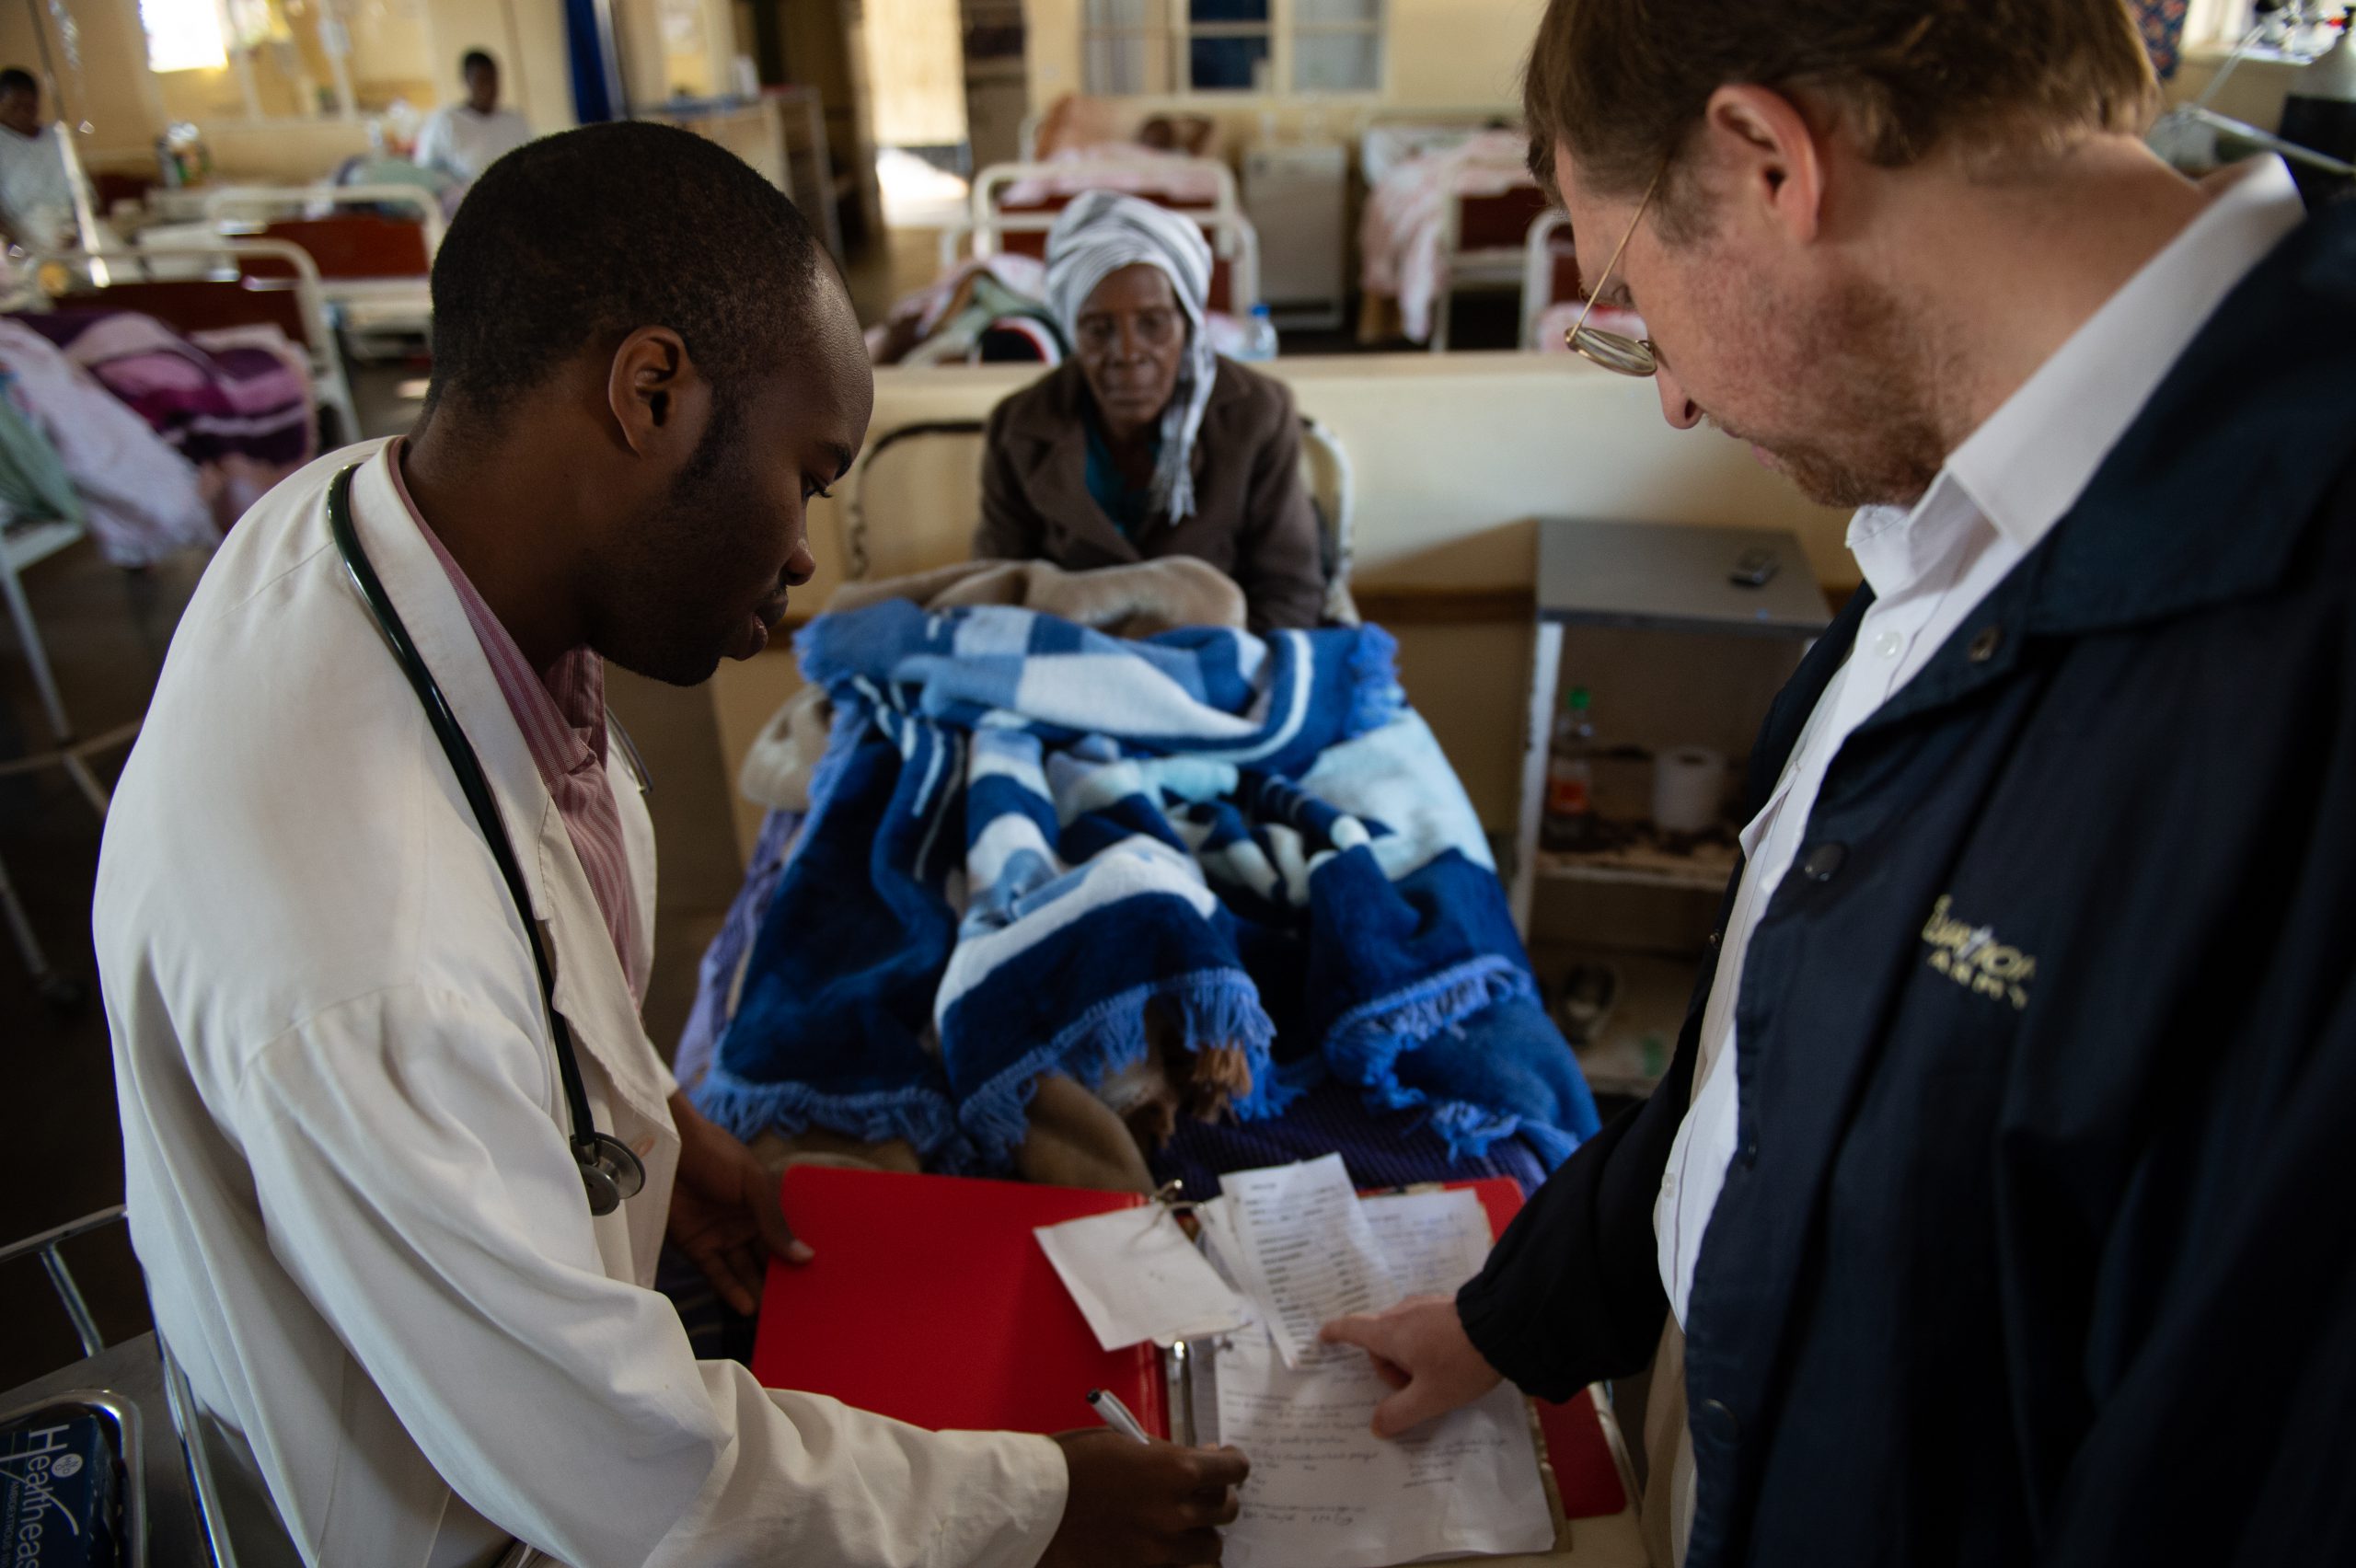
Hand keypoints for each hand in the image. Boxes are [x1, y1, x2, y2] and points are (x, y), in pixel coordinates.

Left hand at [666, 1091, 810, 1314]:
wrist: (667, 1148)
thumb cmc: (717, 1156)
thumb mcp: (754, 1185)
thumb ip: (775, 1223)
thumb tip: (806, 1258)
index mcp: (764, 1203)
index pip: (786, 1235)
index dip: (799, 1256)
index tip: (819, 1281)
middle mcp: (745, 1223)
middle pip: (766, 1257)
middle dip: (781, 1279)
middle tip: (801, 1306)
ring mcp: (721, 1236)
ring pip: (744, 1270)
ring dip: (758, 1290)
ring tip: (776, 1315)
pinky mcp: (697, 1248)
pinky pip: (718, 1274)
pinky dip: (732, 1291)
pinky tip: (748, 1308)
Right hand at [1040, 1430, 1248, 1566]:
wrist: (1034, 1504)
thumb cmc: (1073, 1464)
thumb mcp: (1125, 1443)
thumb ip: (1166, 1454)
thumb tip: (1200, 1458)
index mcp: (1176, 1470)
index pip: (1234, 1469)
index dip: (1233, 1463)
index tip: (1228, 1462)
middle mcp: (1176, 1513)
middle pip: (1226, 1510)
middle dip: (1218, 1498)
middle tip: (1205, 1492)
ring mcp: (1160, 1550)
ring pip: (1210, 1548)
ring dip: (1202, 1534)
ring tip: (1185, 1525)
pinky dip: (1179, 1560)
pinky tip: (1167, 1548)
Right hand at [1319, 1294, 1501, 1437]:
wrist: (1505, 1327)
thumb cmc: (1460, 1363)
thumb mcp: (1429, 1398)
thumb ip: (1398, 1414)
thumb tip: (1376, 1426)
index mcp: (1390, 1332)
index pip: (1352, 1328)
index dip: (1335, 1333)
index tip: (1323, 1336)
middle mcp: (1402, 1312)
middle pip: (1381, 1342)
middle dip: (1392, 1369)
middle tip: (1419, 1388)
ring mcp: (1424, 1305)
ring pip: (1403, 1335)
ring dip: (1411, 1358)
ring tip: (1440, 1376)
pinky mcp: (1445, 1305)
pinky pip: (1422, 1327)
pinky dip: (1426, 1345)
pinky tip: (1451, 1359)